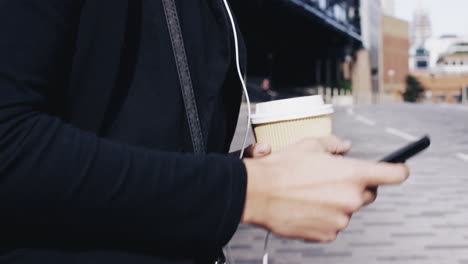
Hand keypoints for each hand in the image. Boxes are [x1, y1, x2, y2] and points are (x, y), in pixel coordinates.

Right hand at [242, 138, 408, 242]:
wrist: (258, 193)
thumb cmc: (282, 168)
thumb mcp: (309, 145)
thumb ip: (334, 144)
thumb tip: (346, 147)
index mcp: (352, 174)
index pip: (393, 174)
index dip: (398, 170)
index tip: (398, 170)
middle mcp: (351, 199)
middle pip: (369, 194)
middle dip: (356, 187)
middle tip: (332, 180)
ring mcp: (340, 220)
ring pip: (348, 210)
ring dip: (336, 203)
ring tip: (311, 194)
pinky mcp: (327, 235)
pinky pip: (334, 225)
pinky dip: (325, 218)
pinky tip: (306, 207)